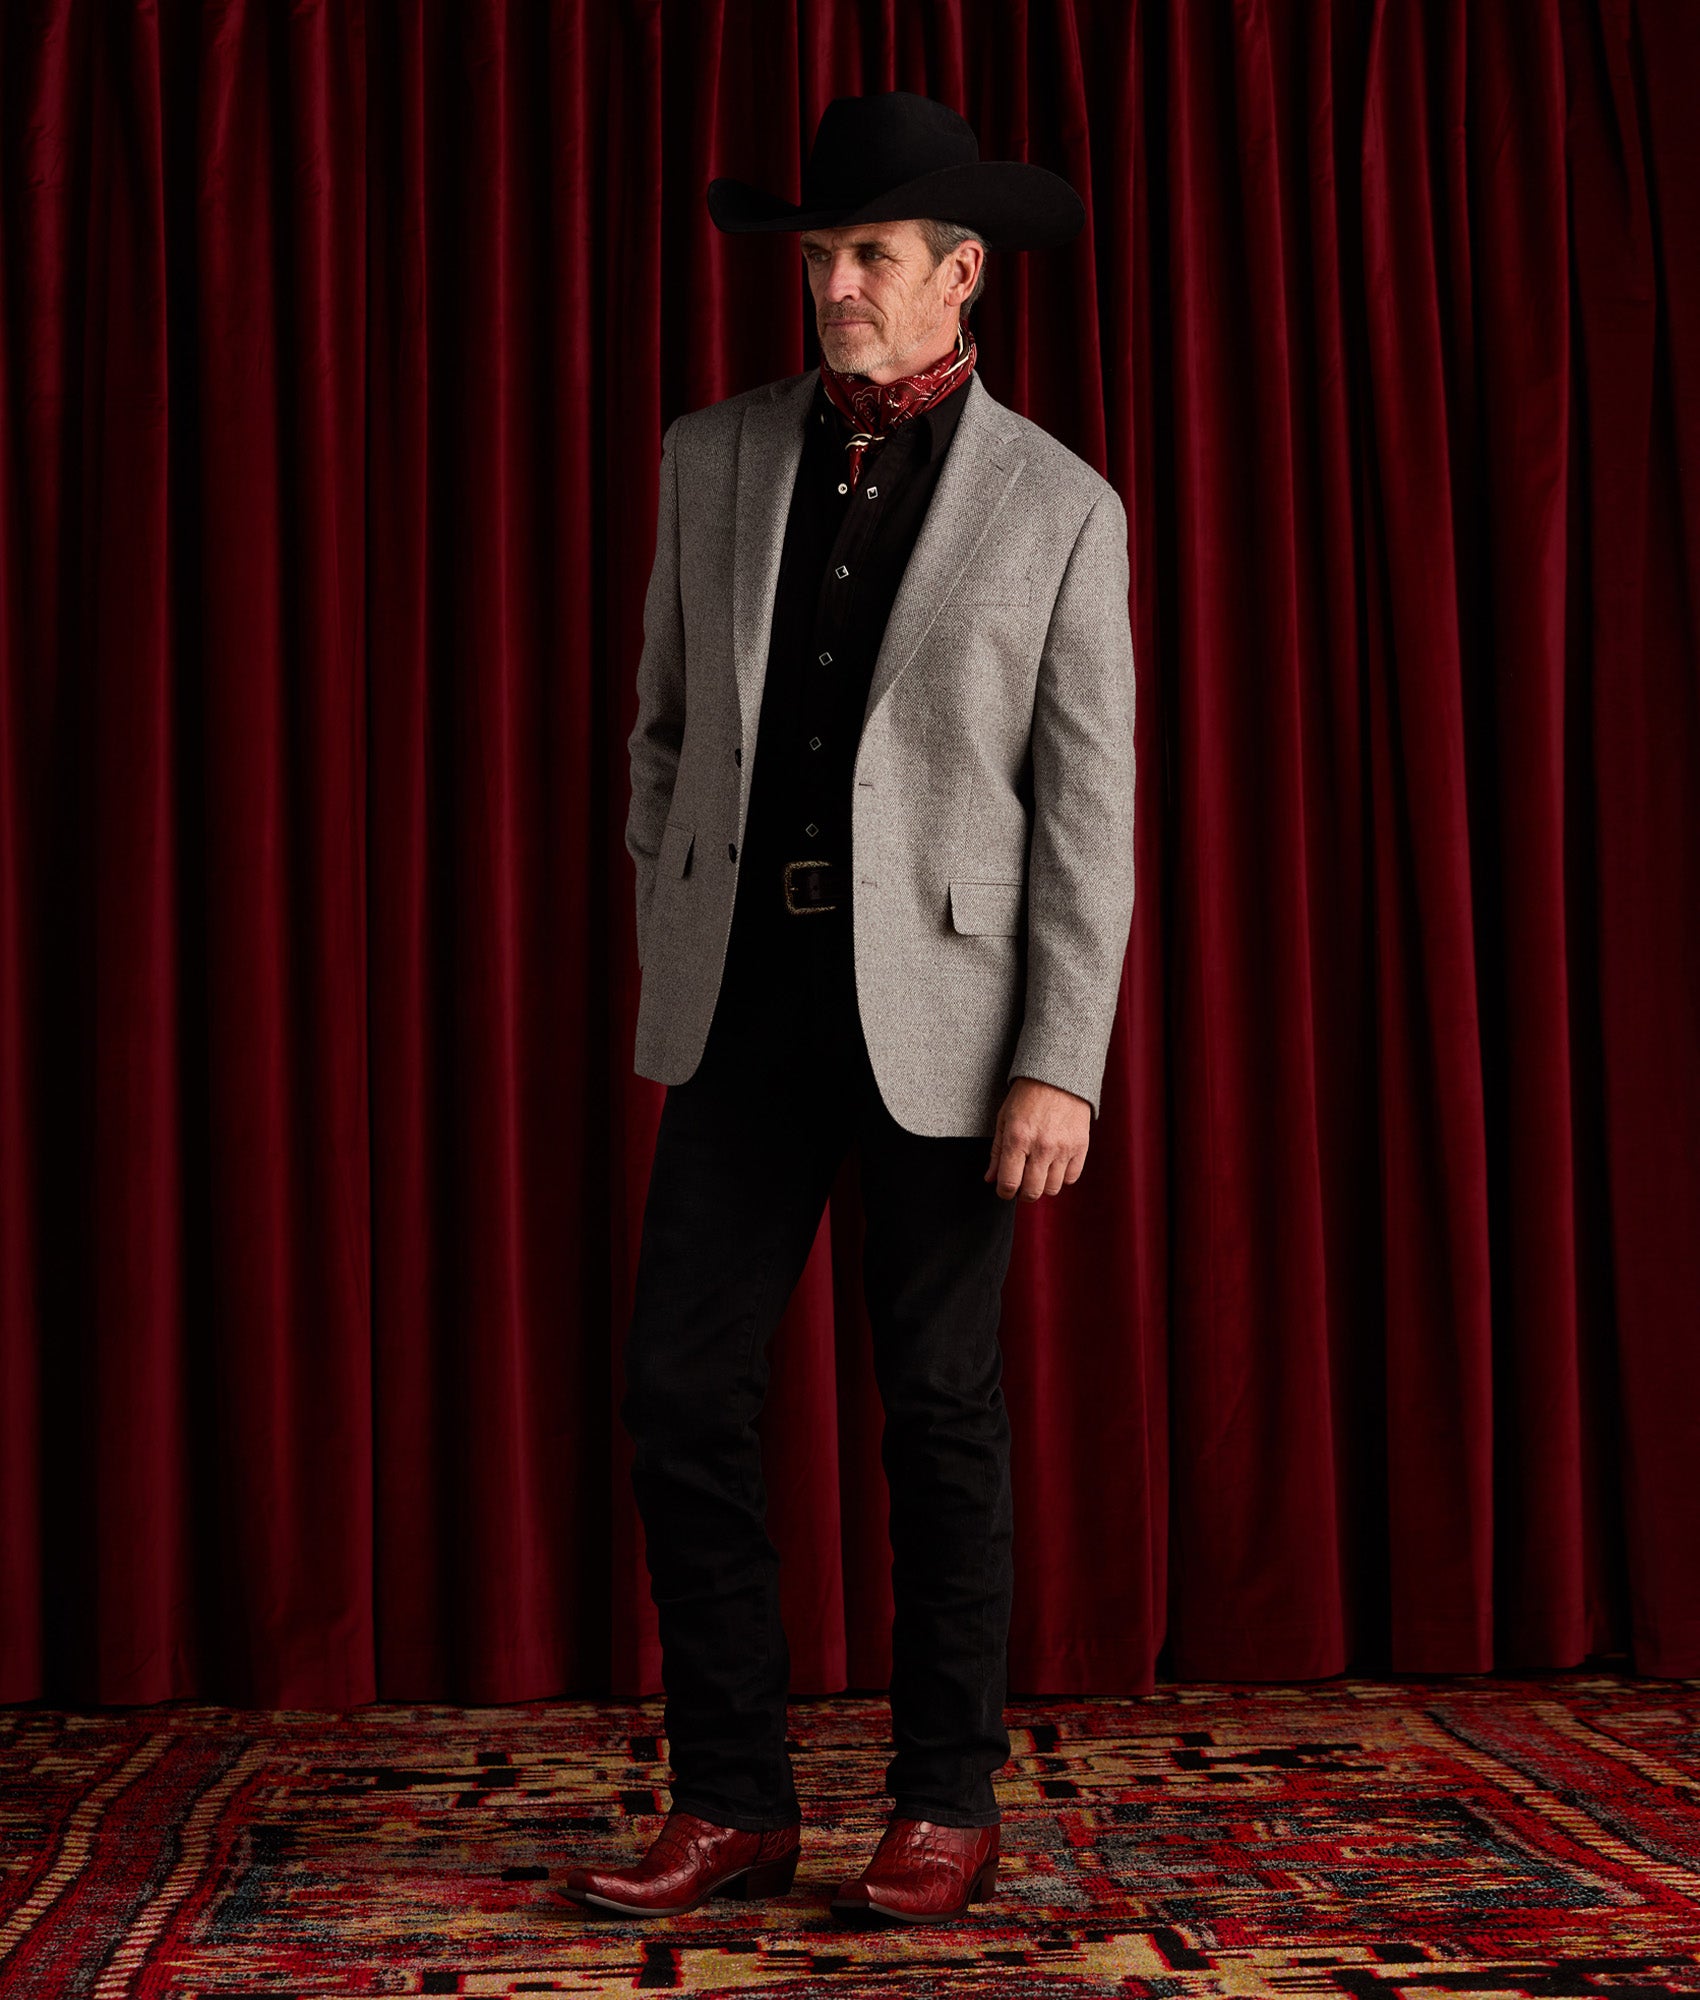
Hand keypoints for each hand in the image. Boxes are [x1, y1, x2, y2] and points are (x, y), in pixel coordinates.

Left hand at [984, 1076, 1090, 1200]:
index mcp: (1017, 1138)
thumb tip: (991, 1179)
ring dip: (1043, 1185)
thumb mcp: (1004, 1119)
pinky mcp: (1080, 1147)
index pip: (1009, 1183)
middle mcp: (1041, 1146)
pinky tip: (1055, 1165)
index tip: (1005, 1190)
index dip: (1004, 1193)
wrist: (1058, 1076)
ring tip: (1039, 1172)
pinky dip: (1062, 1177)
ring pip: (1052, 1189)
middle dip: (1023, 1193)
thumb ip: (997, 1152)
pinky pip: (1071, 1178)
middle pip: (1032, 1192)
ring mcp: (1063, 1148)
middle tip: (1021, 1183)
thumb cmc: (1028, 1096)